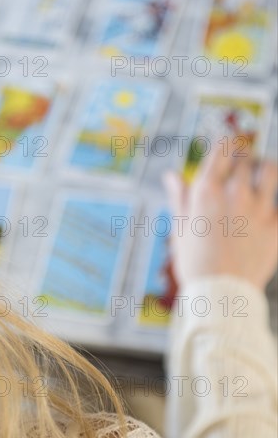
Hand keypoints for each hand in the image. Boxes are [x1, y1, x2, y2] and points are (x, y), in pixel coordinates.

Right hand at [164, 139, 277, 290]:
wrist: (221, 294)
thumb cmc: (194, 263)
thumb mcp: (179, 228)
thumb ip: (179, 197)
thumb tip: (172, 175)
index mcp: (207, 192)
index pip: (222, 148)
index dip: (225, 143)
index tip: (226, 146)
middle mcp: (235, 194)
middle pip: (246, 157)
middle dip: (242, 156)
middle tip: (239, 165)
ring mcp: (259, 209)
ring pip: (269, 170)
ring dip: (263, 168)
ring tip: (258, 177)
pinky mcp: (275, 226)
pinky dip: (272, 202)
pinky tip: (264, 211)